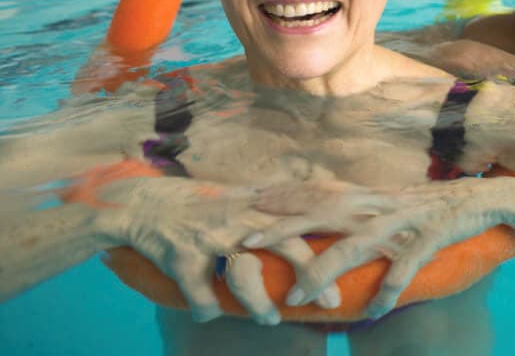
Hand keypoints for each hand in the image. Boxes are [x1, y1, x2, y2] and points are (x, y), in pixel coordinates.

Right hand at [87, 171, 316, 324]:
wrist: (143, 203)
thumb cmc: (201, 206)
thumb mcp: (245, 199)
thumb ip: (279, 209)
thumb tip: (323, 219)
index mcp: (260, 205)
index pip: (308, 217)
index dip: (338, 235)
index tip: (366, 253)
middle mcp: (240, 218)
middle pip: (287, 242)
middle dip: (313, 274)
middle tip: (333, 301)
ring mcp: (211, 238)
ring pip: (244, 273)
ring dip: (259, 302)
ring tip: (270, 321)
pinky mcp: (180, 256)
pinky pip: (199, 292)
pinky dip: (205, 309)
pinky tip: (208, 315)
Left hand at [244, 178, 503, 318]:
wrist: (487, 197)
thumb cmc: (436, 203)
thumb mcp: (394, 202)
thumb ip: (364, 209)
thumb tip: (333, 216)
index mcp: (372, 195)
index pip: (320, 191)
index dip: (286, 196)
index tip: (251, 204)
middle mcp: (381, 204)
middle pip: (324, 213)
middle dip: (285, 228)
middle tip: (248, 244)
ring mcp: (404, 221)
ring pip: (356, 245)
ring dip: (323, 270)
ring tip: (297, 297)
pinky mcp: (430, 237)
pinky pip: (404, 266)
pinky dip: (388, 288)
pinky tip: (374, 311)